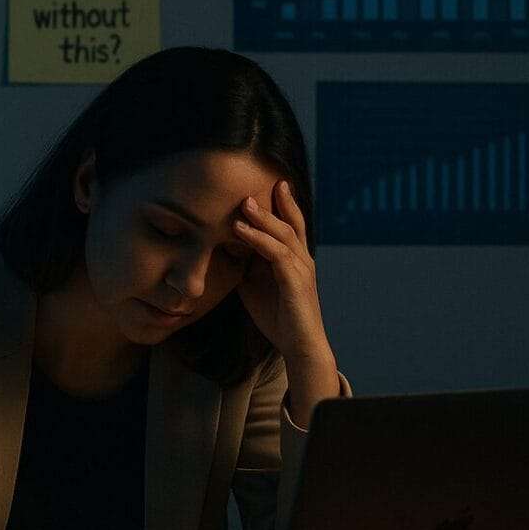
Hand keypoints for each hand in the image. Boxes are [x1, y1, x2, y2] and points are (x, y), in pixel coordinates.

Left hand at [232, 180, 338, 420]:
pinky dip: (258, 240)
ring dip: (263, 218)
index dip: (284, 204)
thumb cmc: (277, 316)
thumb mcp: (255, 284)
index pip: (292, 224)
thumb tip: (225, 247)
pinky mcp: (295, 283)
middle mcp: (303, 260)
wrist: (298, 346)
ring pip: (284, 235)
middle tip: (259, 184)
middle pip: (292, 223)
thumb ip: (246, 264)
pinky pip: (276, 255)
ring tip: (244, 203)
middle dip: (277, 202)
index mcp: (296, 259)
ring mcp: (302, 270)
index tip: (273, 183)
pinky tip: (241, 230)